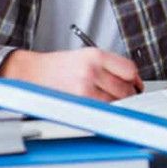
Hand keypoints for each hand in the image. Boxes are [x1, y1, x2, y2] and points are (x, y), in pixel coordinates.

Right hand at [0, 48, 143, 101]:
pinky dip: (106, 112)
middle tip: (126, 98)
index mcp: (95, 55)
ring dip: (118, 105)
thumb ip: (107, 66)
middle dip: (129, 95)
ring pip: (116, 102)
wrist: (30, 73)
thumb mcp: (84, 56)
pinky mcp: (77, 102)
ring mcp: (85, 86)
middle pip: (126, 88)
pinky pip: (101, 110)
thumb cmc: (56, 67)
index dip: (135, 80)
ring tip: (112, 104)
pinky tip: (101, 110)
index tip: (136, 86)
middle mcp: (92, 69)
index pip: (129, 69)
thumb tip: (130, 80)